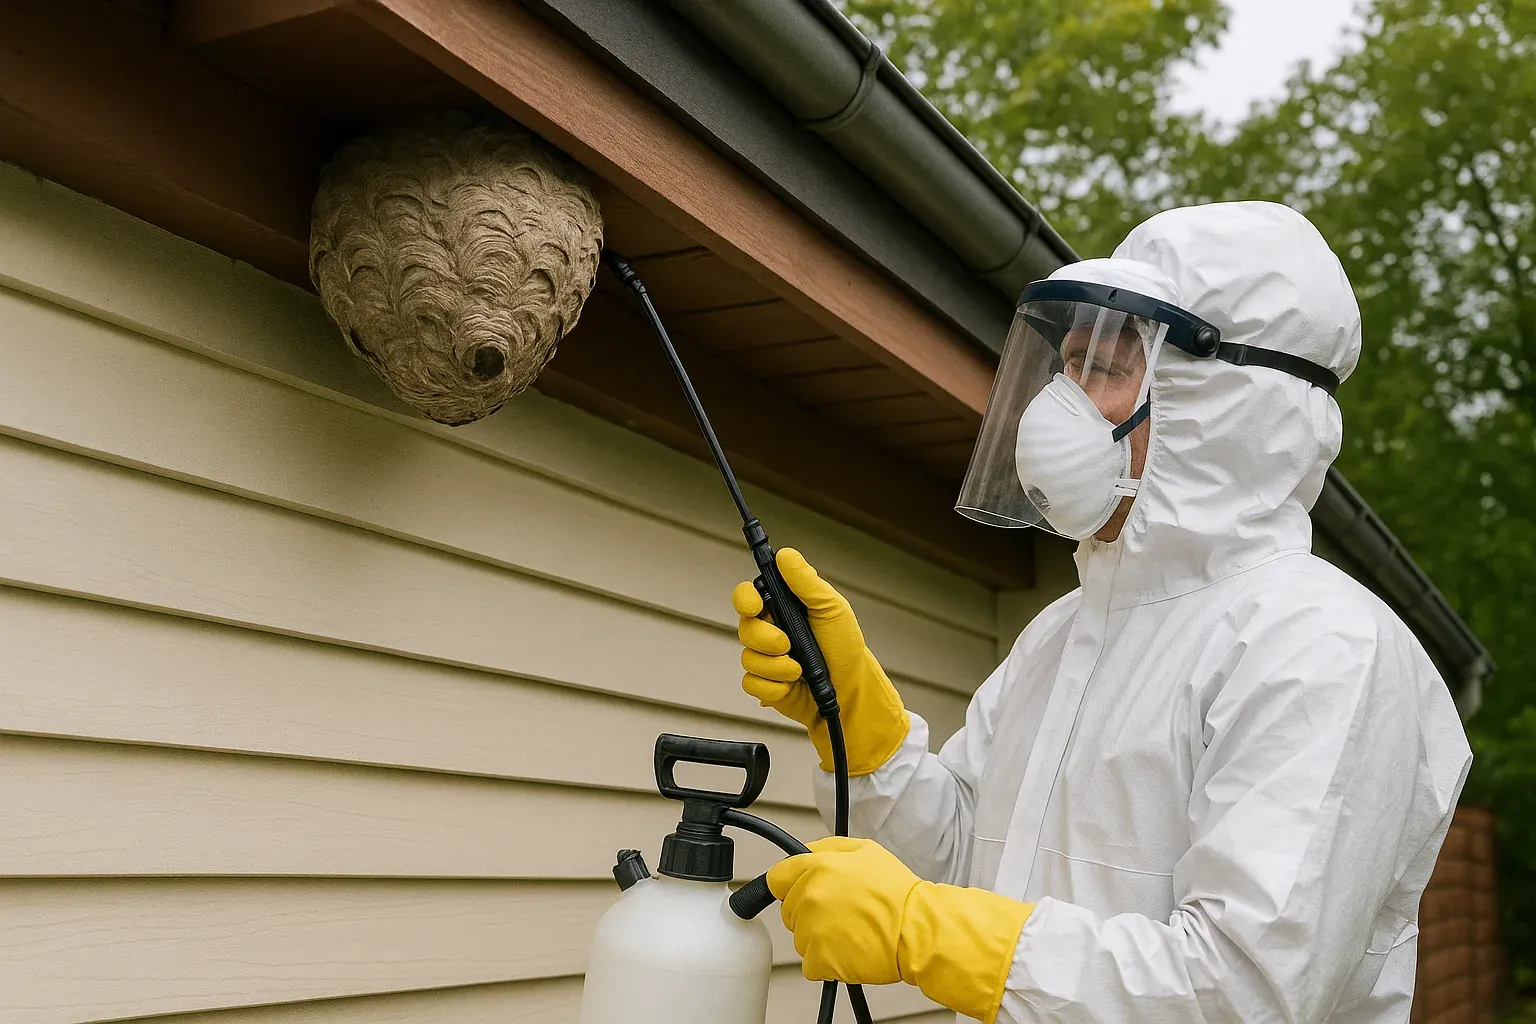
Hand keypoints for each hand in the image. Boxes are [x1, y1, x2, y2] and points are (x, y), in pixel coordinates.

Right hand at [732, 548, 908, 774]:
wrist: (851, 690)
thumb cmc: (843, 646)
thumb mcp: (831, 608)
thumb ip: (806, 582)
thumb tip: (785, 554)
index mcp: (782, 608)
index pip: (748, 596)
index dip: (744, 598)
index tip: (754, 605)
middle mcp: (769, 631)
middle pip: (744, 628)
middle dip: (765, 639)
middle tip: (788, 645)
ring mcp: (766, 659)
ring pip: (747, 658)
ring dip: (776, 666)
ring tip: (799, 670)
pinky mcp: (765, 685)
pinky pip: (752, 684)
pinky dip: (774, 686)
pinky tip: (792, 685)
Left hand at [768, 837, 1033, 1023]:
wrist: (917, 930)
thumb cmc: (898, 893)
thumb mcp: (866, 850)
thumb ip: (828, 847)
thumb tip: (804, 852)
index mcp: (817, 868)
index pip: (777, 878)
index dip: (790, 884)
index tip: (800, 891)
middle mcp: (809, 898)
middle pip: (788, 910)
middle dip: (808, 911)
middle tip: (841, 912)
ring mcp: (811, 930)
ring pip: (800, 937)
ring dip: (819, 937)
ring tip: (851, 931)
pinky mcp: (820, 960)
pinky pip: (811, 964)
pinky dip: (826, 962)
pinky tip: (849, 951)